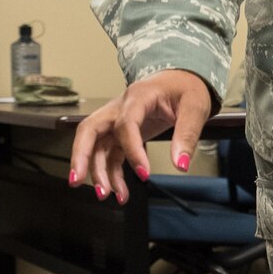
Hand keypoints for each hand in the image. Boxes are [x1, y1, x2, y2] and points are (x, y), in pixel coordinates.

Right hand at [69, 69, 212, 202]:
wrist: (183, 78)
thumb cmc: (186, 88)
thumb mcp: (195, 108)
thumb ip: (187, 136)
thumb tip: (180, 164)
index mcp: (139, 96)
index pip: (126, 123)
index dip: (132, 150)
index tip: (144, 173)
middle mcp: (120, 108)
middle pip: (89, 129)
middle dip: (80, 156)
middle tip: (77, 180)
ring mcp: (118, 121)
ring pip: (97, 146)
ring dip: (97, 172)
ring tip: (105, 195)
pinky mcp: (121, 133)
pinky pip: (110, 155)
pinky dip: (112, 174)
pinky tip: (120, 192)